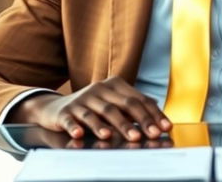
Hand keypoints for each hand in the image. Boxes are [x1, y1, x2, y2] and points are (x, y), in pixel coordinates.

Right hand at [7, 78, 172, 141]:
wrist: (55, 108)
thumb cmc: (91, 107)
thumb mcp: (112, 103)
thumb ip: (131, 107)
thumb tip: (157, 114)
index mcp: (114, 85)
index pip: (138, 99)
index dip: (153, 113)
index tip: (166, 127)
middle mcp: (99, 89)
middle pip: (123, 105)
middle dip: (140, 121)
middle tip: (152, 134)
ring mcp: (82, 99)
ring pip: (101, 112)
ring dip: (114, 125)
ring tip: (126, 136)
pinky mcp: (65, 112)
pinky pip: (72, 120)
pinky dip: (75, 127)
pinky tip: (79, 135)